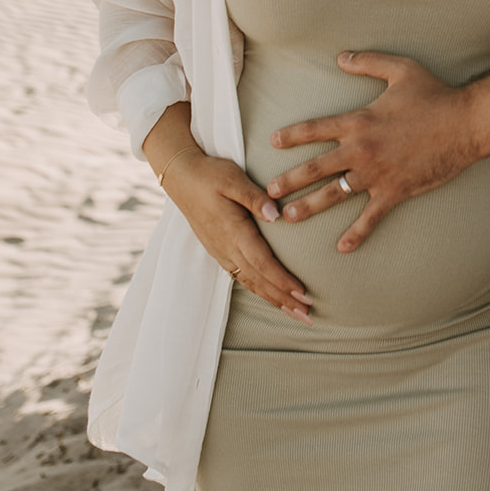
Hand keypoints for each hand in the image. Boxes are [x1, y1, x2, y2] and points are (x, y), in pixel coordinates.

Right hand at [164, 149, 313, 322]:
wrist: (181, 177)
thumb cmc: (210, 174)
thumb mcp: (233, 178)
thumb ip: (254, 197)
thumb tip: (276, 214)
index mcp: (233, 231)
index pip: (262, 263)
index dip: (283, 281)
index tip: (304, 294)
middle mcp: (227, 247)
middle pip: (259, 280)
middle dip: (284, 300)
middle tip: (308, 316)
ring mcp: (221, 252)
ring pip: (250, 282)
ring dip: (273, 299)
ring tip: (295, 313)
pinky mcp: (219, 251)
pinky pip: (241, 277)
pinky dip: (259, 290)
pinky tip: (271, 297)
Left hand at [267, 52, 479, 251]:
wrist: (466, 123)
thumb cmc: (435, 95)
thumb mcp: (401, 69)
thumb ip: (368, 61)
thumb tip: (341, 57)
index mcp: (359, 120)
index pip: (315, 129)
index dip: (292, 135)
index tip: (273, 142)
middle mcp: (361, 149)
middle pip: (315, 168)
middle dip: (289, 180)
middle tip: (268, 191)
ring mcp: (377, 174)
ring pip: (334, 194)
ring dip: (308, 207)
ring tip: (287, 217)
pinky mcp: (395, 192)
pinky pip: (370, 218)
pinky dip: (356, 234)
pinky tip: (341, 247)